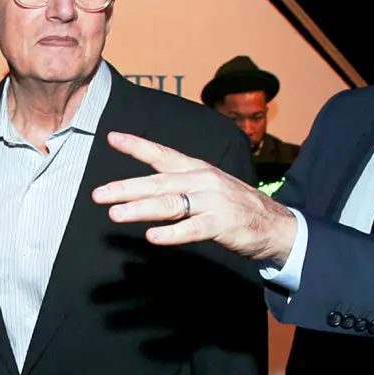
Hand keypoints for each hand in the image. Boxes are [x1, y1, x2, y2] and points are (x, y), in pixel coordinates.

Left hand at [91, 132, 297, 263]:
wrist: (275, 224)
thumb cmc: (234, 205)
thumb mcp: (207, 186)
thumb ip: (177, 186)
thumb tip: (141, 190)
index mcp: (196, 169)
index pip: (162, 154)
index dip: (137, 145)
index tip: (111, 137)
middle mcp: (202, 180)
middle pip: (158, 182)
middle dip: (126, 188)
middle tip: (98, 194)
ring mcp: (212, 201)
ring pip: (170, 204)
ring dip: (140, 209)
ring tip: (115, 214)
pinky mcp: (222, 224)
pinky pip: (193, 229)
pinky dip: (172, 233)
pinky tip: (152, 236)